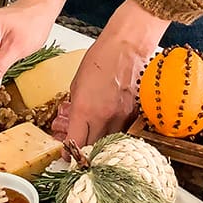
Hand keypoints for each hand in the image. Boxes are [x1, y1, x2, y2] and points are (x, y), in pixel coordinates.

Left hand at [60, 0, 168, 148]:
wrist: (126, 47)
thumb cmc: (100, 58)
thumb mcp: (76, 83)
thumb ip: (76, 107)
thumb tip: (74, 123)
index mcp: (84, 109)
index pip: (75, 143)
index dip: (69, 153)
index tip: (67, 155)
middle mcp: (103, 117)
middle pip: (93, 149)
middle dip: (85, 153)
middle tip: (80, 152)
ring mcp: (122, 117)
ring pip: (110, 143)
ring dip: (102, 144)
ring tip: (96, 140)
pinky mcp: (135, 114)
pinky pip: (124, 132)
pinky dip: (116, 134)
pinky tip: (112, 128)